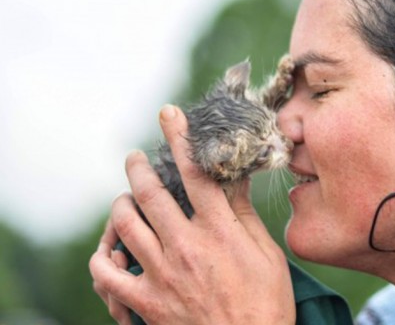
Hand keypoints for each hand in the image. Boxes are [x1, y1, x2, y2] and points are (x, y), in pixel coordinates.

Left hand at [89, 105, 294, 323]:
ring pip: (126, 224)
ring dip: (120, 202)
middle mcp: (187, 246)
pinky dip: (103, 256)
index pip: (197, 174)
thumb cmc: (266, 304)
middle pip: (151, 193)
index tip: (168, 115)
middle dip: (138, 167)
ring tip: (125, 196)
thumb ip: (244, 215)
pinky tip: (110, 247)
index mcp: (221, 232)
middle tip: (134, 157)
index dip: (180, 139)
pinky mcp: (145, 301)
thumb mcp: (267, 254)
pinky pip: (108, 274)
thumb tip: (234, 179)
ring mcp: (162, 274)